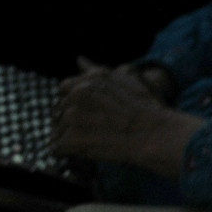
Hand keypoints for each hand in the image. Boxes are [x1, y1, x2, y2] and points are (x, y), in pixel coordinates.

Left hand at [51, 58, 201, 178]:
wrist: (154, 133)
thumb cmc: (145, 108)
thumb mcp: (125, 79)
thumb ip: (95, 70)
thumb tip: (79, 59)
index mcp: (88, 80)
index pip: (64, 89)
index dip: (74, 102)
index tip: (88, 112)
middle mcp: (78, 95)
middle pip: (58, 111)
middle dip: (70, 122)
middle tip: (93, 130)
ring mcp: (73, 117)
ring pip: (57, 131)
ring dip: (70, 138)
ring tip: (93, 141)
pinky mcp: (72, 139)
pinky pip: (57, 148)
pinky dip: (67, 153)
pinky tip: (85, 151)